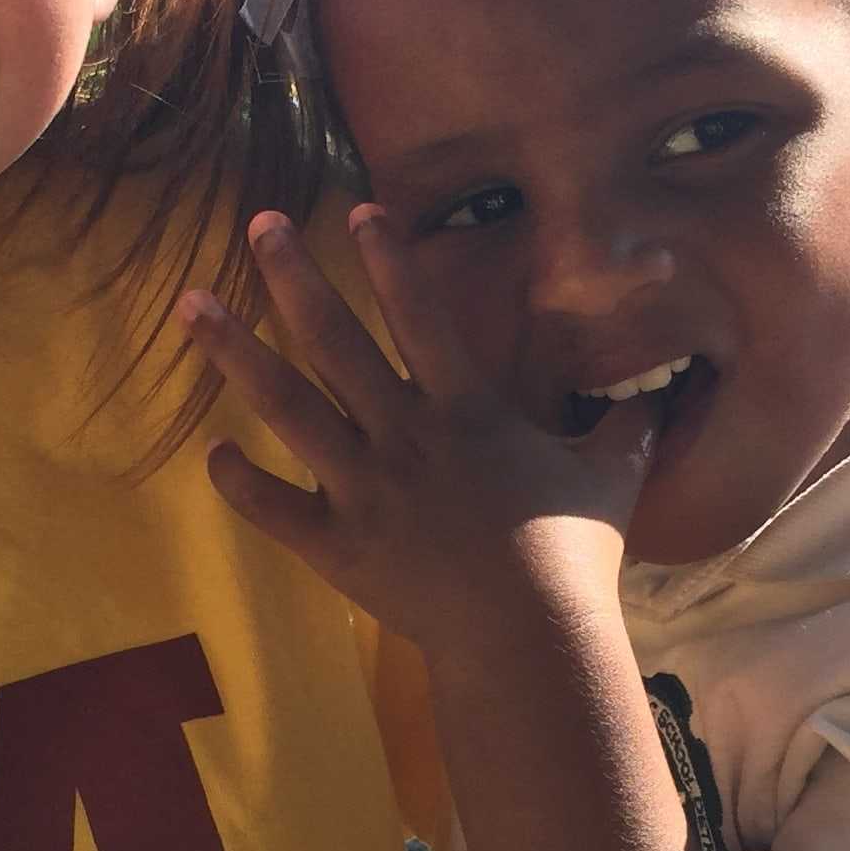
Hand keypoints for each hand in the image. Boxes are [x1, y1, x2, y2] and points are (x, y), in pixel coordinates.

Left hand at [177, 209, 654, 651]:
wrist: (528, 641)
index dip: (390, 259)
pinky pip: (274, 508)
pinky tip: (212, 450)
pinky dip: (239, 482)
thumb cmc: (574, 557)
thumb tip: (658, 400)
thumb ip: (624, 431)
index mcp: (465, 412)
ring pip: (286, 408)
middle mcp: (404, 436)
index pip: (421, 316)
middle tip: (259, 223)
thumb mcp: (609, 479)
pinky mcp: (337, 547)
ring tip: (191, 305)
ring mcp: (363, 490)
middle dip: (294, 276)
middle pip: (335, 341)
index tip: (357, 209)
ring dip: (235, 353)